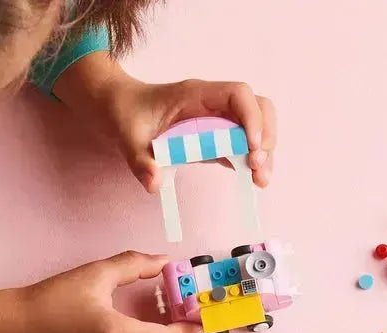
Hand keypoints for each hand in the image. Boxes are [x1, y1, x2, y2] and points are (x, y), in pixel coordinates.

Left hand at [53, 56, 275, 191]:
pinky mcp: (218, 137)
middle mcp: (214, 103)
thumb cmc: (126, 115)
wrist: (121, 109)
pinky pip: (245, 144)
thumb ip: (140, 161)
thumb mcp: (127, 137)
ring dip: (264, 153)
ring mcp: (220, 119)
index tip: (252, 147)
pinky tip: (253, 180)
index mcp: (197, 94)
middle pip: (259, 108)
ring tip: (259, 180)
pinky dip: (253, 161)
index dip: (252, 118)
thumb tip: (154, 184)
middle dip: (266, 136)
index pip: (238, 94)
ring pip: (258, 126)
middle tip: (258, 167)